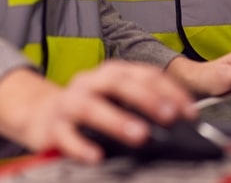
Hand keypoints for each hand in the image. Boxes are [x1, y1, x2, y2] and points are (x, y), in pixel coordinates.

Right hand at [0, 61, 195, 163]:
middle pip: (119, 83)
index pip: (145, 74)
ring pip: (91, 107)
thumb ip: (143, 105)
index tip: (189, 112)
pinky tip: (96, 156)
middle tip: (169, 116)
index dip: (170, 91)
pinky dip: (81, 146)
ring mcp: (69, 103)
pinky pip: (66, 136)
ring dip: (117, 120)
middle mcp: (90, 83)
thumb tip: (180, 122)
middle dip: (147, 98)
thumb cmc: (89, 108)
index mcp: (111, 73)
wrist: (41, 115)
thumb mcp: (116, 99)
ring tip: (140, 135)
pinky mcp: (52, 127)